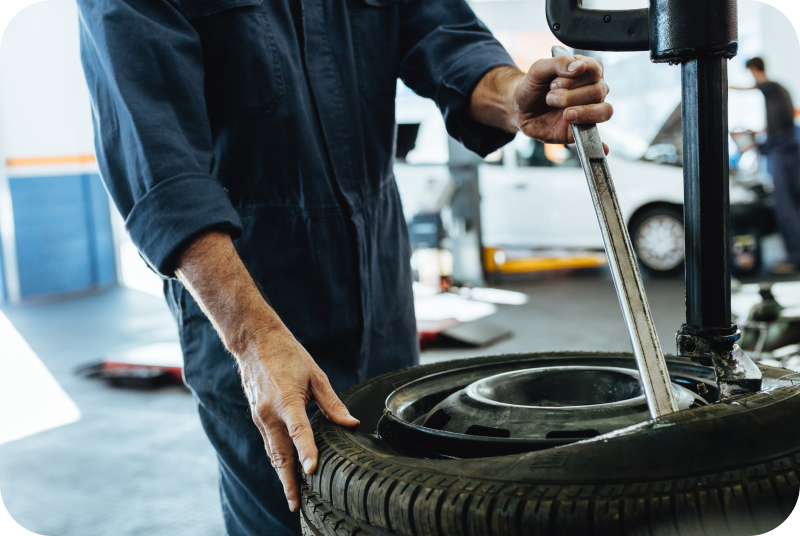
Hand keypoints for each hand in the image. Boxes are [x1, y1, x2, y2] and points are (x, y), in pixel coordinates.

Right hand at [174, 231, 358, 513]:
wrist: (254, 342)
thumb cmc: (289, 355)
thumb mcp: (316, 375)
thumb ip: (333, 403)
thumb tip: (352, 424)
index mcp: (287, 400)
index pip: (299, 432)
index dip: (307, 451)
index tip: (313, 471)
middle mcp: (270, 413)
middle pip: (280, 454)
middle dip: (289, 481)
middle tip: (297, 504)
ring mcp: (260, 417)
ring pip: (272, 452)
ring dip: (282, 475)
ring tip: (292, 496)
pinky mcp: (257, 417)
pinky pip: (268, 443)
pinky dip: (277, 459)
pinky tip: (286, 470)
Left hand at [511, 55, 611, 150]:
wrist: (519, 107)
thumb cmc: (532, 86)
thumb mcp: (539, 69)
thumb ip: (558, 63)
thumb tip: (580, 67)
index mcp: (587, 71)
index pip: (595, 70)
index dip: (575, 78)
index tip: (554, 83)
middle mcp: (592, 90)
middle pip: (598, 91)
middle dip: (571, 95)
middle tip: (550, 98)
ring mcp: (589, 111)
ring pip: (603, 111)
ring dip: (583, 112)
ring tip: (564, 114)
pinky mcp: (581, 130)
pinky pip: (597, 137)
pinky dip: (601, 143)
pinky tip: (603, 149)